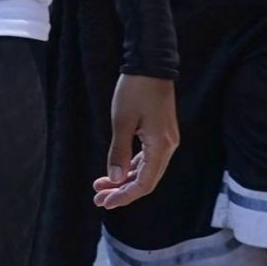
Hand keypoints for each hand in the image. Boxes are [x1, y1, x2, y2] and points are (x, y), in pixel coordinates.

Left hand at [92, 73, 178, 210]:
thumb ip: (119, 152)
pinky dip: (131, 166)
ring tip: (101, 186)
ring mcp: (166, 140)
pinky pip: (147, 158)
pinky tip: (115, 170)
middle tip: (98, 199)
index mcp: (161, 146)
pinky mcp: (161, 133)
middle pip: (146, 180)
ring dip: (124, 179)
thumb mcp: (122, 121)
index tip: (105, 202)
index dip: (124, 196)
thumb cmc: (135, 89)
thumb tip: (114, 179)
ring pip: (146, 169)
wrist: (151, 63)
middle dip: (121, 191)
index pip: (144, 184)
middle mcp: (168, 147)